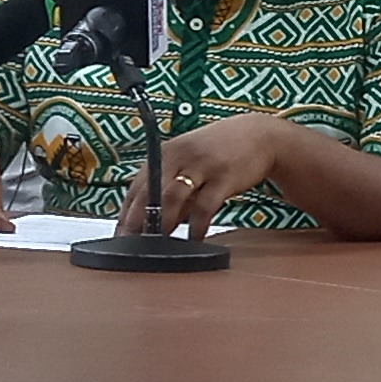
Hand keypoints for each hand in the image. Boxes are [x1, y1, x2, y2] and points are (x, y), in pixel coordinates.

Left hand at [119, 115, 289, 237]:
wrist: (259, 136)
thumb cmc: (219, 152)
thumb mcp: (189, 163)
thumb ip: (171, 188)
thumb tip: (151, 221)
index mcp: (165, 153)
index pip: (137, 186)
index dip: (126, 213)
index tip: (121, 235)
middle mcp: (179, 157)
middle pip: (150, 192)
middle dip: (138, 221)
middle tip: (132, 245)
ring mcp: (201, 166)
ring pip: (172, 198)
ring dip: (163, 224)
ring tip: (158, 245)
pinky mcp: (223, 177)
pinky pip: (205, 206)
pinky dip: (197, 226)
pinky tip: (195, 239)